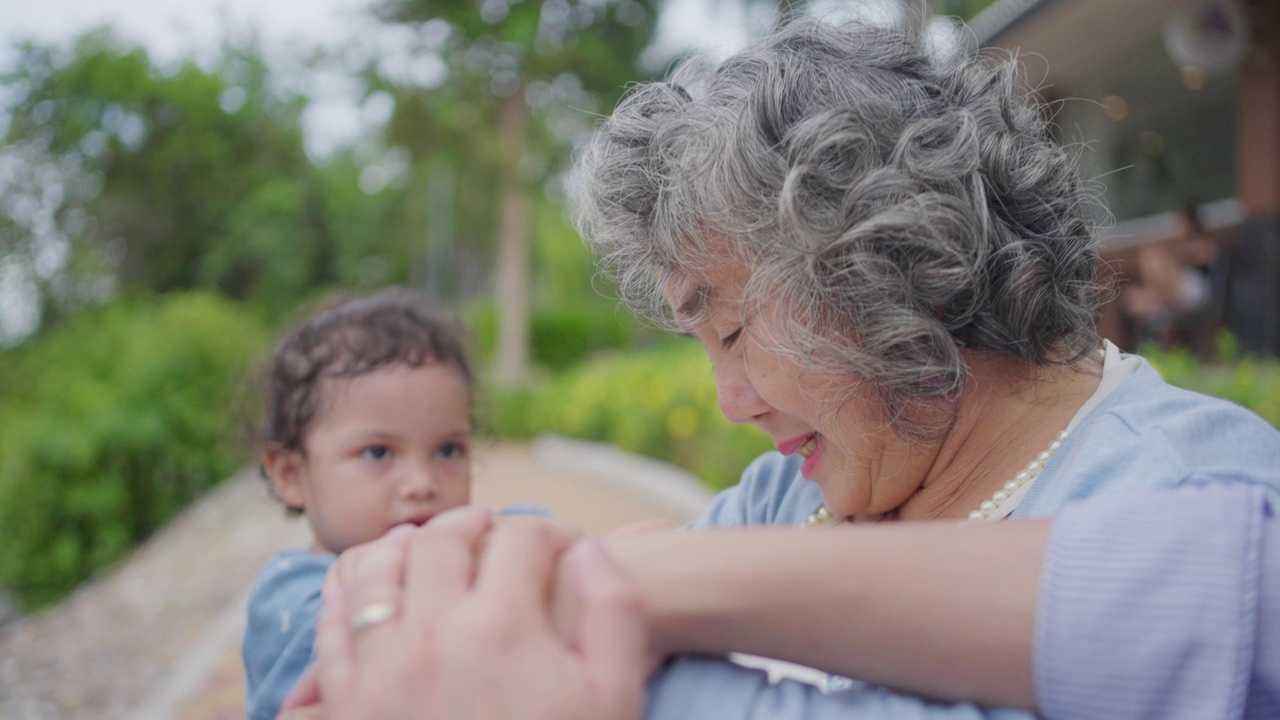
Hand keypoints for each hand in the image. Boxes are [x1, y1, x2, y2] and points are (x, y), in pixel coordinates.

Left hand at [305, 506, 647, 718]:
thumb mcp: (613, 696)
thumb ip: (612, 614)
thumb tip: (587, 549)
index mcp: (503, 626)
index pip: (522, 539)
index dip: (551, 532)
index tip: (564, 546)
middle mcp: (434, 632)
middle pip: (445, 540)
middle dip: (475, 523)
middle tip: (493, 528)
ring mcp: (382, 666)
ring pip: (380, 569)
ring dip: (407, 544)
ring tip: (427, 542)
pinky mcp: (348, 702)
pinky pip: (336, 623)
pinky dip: (350, 590)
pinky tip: (368, 585)